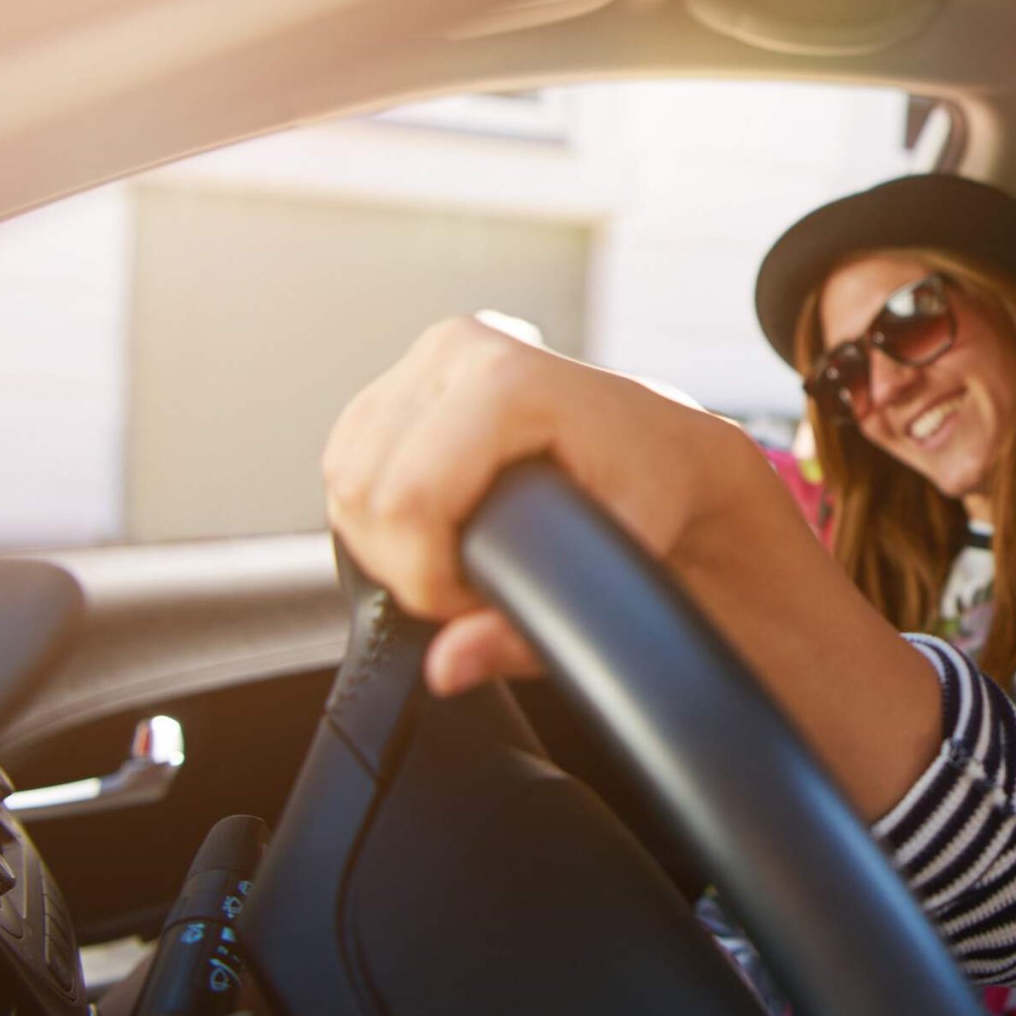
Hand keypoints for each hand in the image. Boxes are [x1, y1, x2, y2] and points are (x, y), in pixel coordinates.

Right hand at [321, 315, 759, 694]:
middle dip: (406, 564)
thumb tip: (448, 666)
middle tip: (478, 588)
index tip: (481, 602)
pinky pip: (346, 458)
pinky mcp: (406, 377)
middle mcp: (459, 349)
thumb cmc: (658, 491)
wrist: (673, 445)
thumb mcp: (618, 561)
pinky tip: (440, 528)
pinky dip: (378, 511)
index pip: (406, 500)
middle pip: (363, 489)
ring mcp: (427, 355)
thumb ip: (530, 628)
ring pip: (342, 475)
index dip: (428, 576)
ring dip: (386, 541)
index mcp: (507, 378)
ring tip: (466, 558)